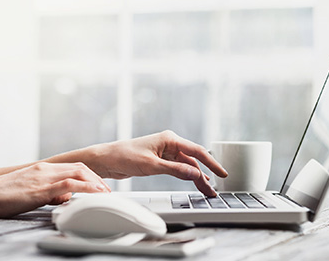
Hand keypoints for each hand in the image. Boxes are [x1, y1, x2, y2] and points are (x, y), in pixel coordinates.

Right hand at [0, 162, 110, 217]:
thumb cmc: (5, 195)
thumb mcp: (32, 191)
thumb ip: (51, 192)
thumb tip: (66, 197)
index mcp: (44, 168)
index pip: (74, 167)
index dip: (90, 175)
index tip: (100, 184)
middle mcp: (46, 169)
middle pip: (80, 168)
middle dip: (97, 178)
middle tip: (106, 190)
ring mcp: (44, 177)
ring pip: (77, 173)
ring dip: (95, 182)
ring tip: (105, 192)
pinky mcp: (41, 189)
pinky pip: (69, 185)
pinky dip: (86, 187)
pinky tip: (95, 192)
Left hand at [91, 130, 227, 195]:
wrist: (107, 159)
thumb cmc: (125, 156)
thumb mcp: (152, 165)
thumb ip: (175, 170)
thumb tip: (195, 173)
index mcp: (170, 139)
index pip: (196, 151)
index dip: (211, 163)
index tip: (222, 172)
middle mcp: (169, 143)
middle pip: (193, 159)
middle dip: (204, 174)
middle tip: (213, 189)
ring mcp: (165, 152)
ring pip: (187, 165)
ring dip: (196, 177)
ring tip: (206, 189)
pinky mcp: (160, 159)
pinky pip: (179, 168)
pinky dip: (187, 175)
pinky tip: (194, 181)